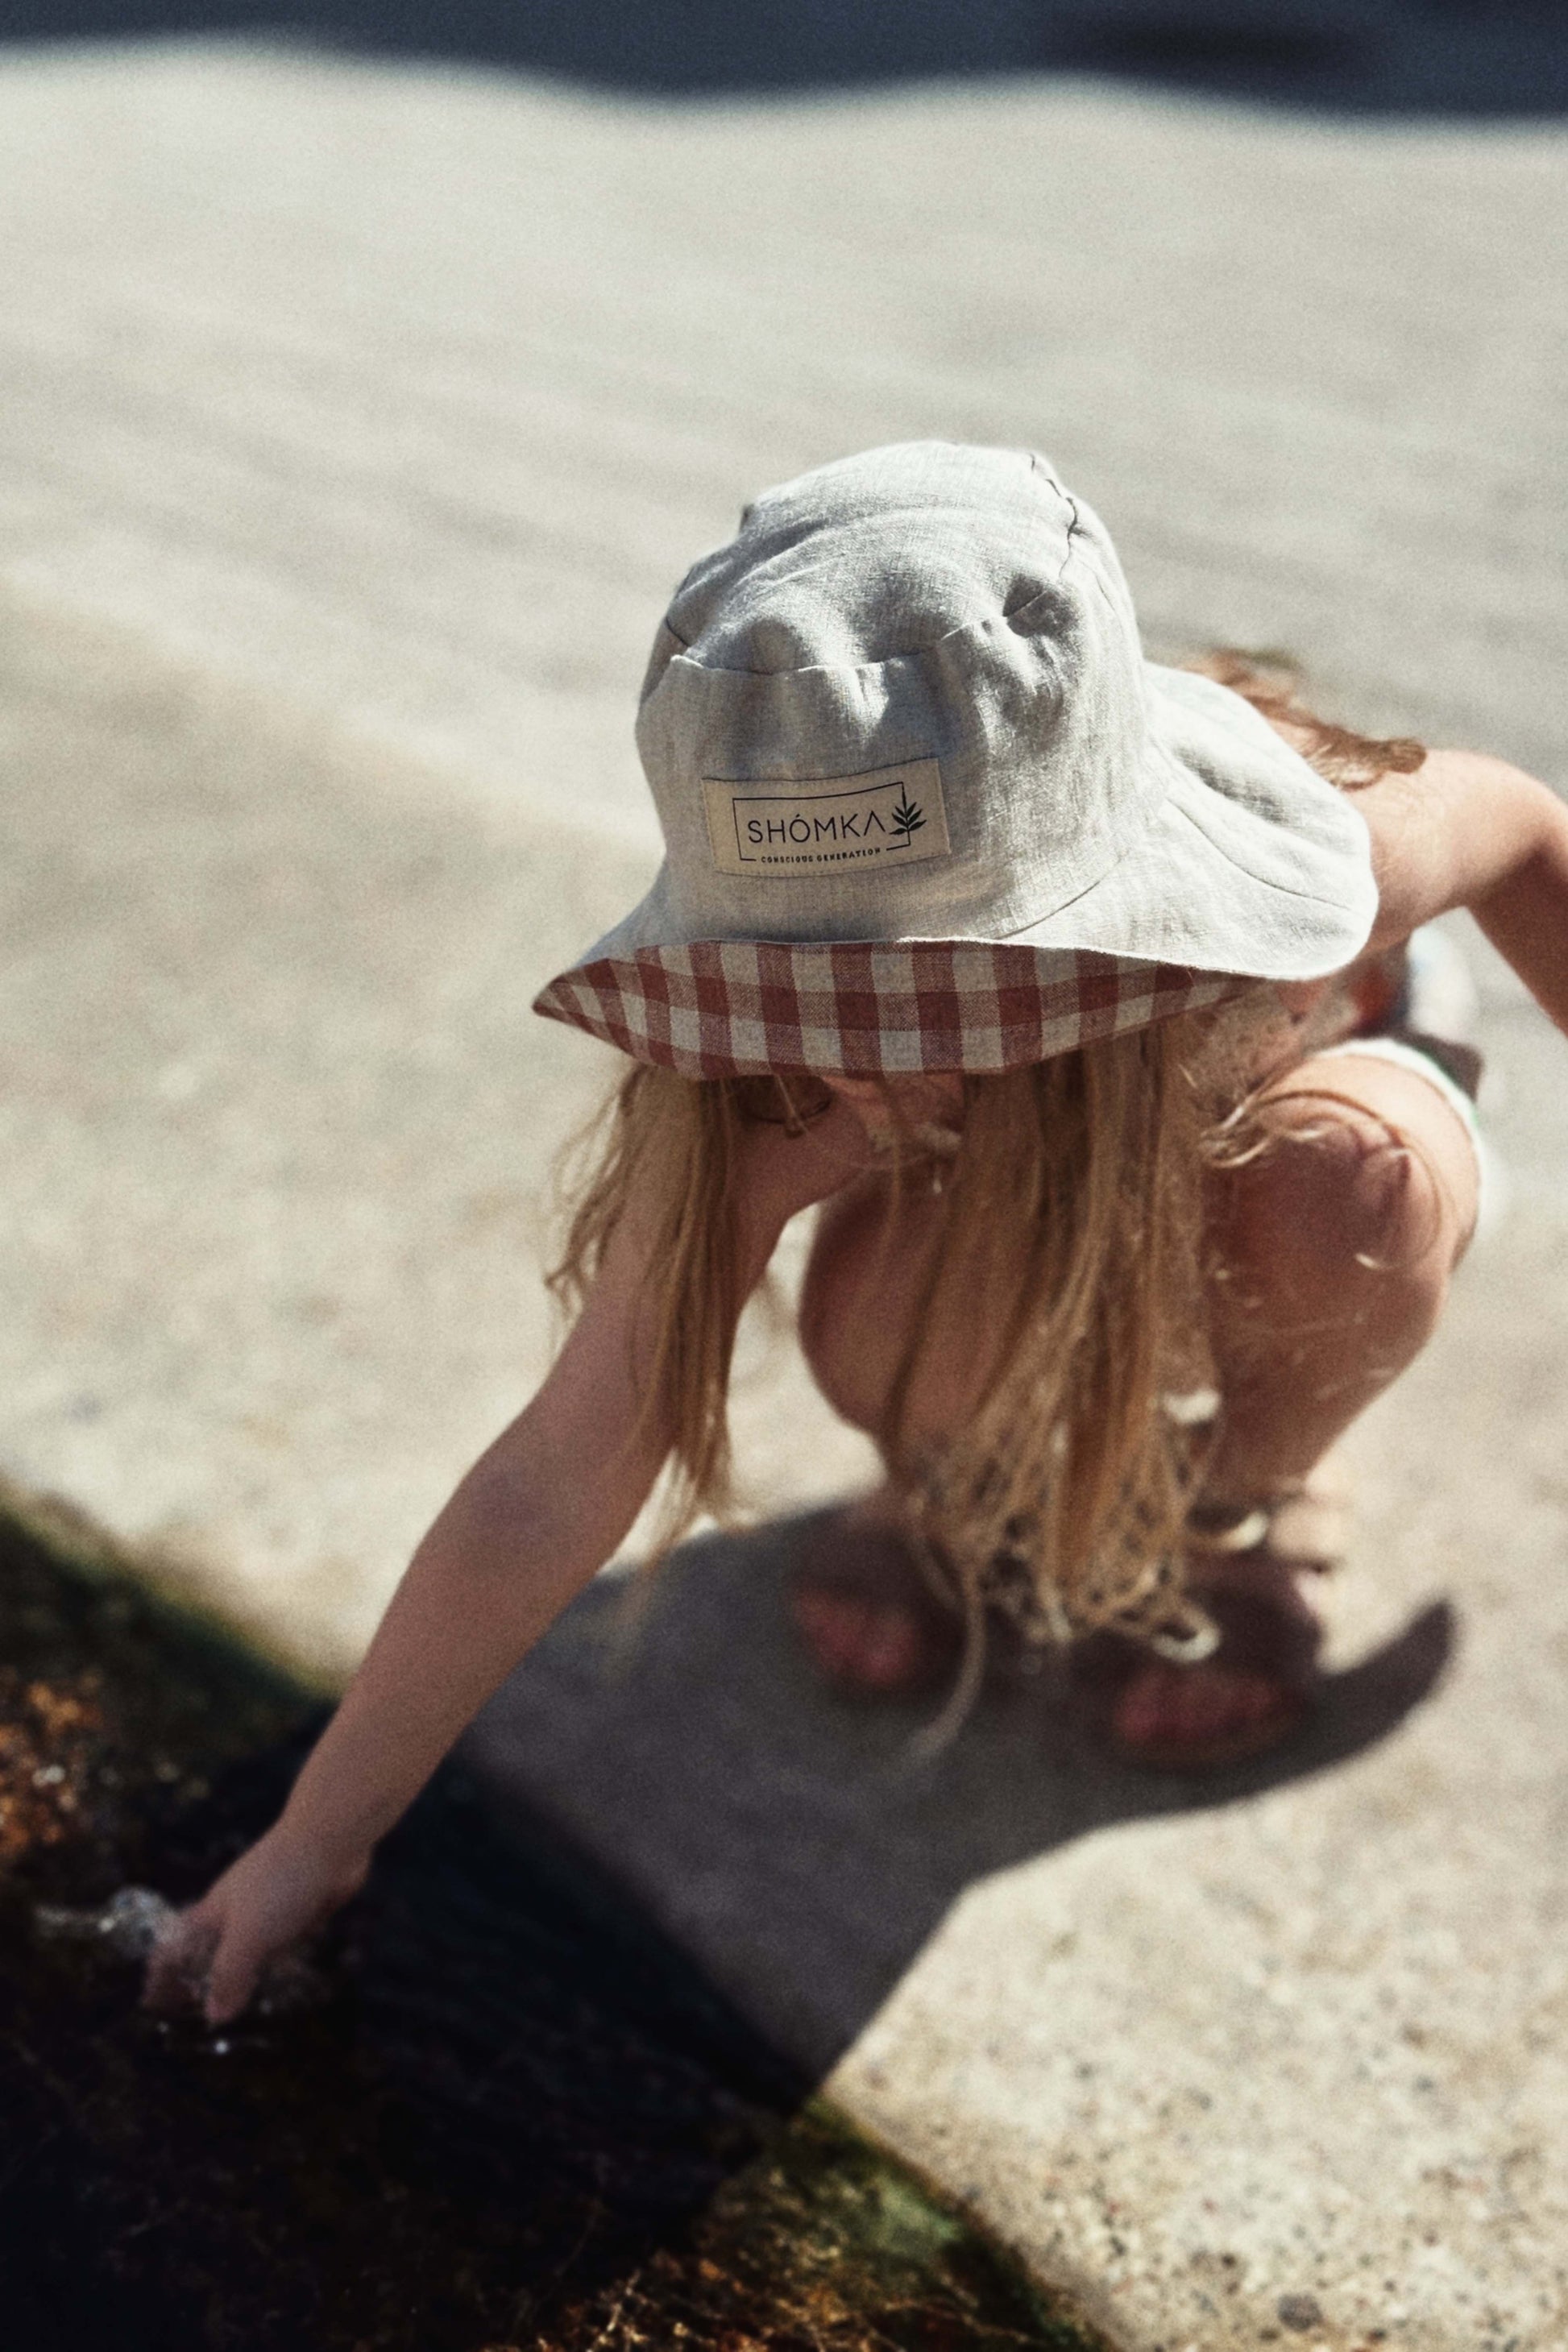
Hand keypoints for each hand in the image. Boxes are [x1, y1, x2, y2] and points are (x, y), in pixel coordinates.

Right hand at [141, 1822, 368, 2024]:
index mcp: (213, 1912)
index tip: (152, 2002)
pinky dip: (274, 1958)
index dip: (163, 1973)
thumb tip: (214, 2016)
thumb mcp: (247, 1934)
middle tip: (192, 2009)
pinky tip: (278, 1971)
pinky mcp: (298, 1910)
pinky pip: (280, 1941)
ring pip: (247, 1948)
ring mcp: (268, 1909)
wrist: (330, 1839)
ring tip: (231, 2000)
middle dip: (198, 1977)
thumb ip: (229, 1975)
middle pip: (209, 1950)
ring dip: (239, 1971)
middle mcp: (237, 1911)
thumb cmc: (280, 1883)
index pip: (176, 1945)